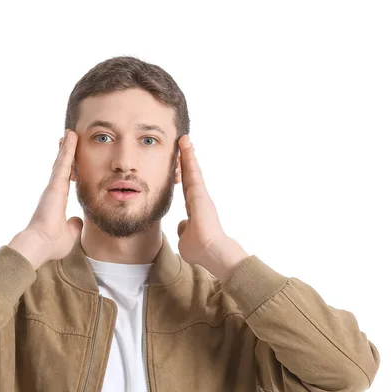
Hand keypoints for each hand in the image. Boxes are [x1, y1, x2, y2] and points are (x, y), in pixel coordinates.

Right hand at [10, 129, 82, 264]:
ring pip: (62, 162)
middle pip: (61, 167)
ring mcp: (53, 187)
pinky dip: (68, 150)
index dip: (69, 169)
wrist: (40, 244)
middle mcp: (53, 191)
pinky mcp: (54, 185)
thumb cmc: (52, 243)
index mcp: (57, 201)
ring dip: (67, 147)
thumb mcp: (69, 233)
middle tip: (69, 139)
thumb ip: (73, 225)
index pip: (65, 180)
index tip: (72, 160)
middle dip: (65, 153)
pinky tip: (72, 137)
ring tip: (71, 133)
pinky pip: (63, 163)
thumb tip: (77, 220)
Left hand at [176, 135, 249, 280]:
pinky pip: (193, 173)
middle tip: (182, 143)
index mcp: (195, 210)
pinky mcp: (201, 194)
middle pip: (189, 176)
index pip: (186, 189)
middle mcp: (199, 201)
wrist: (211, 252)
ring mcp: (201, 196)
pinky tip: (185, 146)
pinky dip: (189, 159)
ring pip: (192, 171)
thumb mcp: (186, 239)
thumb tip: (183, 225)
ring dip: (188, 155)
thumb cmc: (200, 250)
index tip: (179, 166)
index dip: (183, 177)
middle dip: (186, 160)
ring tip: (183, 139)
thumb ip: (184, 230)